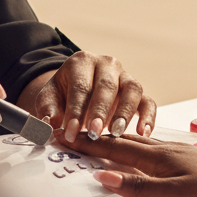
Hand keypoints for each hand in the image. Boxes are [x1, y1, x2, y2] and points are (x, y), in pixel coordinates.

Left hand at [34, 51, 155, 142]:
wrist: (76, 93)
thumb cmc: (63, 97)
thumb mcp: (50, 100)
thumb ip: (47, 111)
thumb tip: (48, 125)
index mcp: (81, 62)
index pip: (80, 86)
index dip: (75, 110)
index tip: (70, 133)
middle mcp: (107, 64)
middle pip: (107, 85)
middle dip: (99, 111)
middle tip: (93, 133)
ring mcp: (125, 77)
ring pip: (132, 89)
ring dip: (124, 112)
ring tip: (115, 133)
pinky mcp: (139, 93)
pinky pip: (148, 102)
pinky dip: (148, 117)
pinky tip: (143, 133)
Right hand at [70, 132, 196, 196]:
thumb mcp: (177, 196)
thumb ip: (138, 188)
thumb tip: (103, 176)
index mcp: (157, 156)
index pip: (112, 148)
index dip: (86, 143)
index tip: (62, 136)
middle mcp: (164, 150)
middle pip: (121, 141)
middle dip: (93, 138)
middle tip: (70, 134)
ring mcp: (177, 155)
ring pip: (136, 144)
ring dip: (112, 141)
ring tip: (96, 138)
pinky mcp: (188, 162)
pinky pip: (151, 151)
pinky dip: (134, 149)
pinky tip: (140, 154)